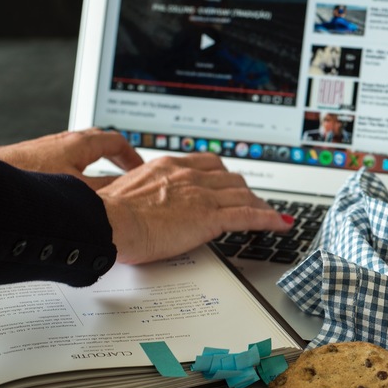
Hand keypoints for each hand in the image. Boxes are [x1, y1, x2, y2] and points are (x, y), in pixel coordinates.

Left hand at [0, 129, 143, 189]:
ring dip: (95, 163)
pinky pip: (63, 159)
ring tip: (102, 182)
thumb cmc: (29, 181)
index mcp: (80, 143)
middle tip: (126, 170)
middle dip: (115, 155)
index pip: (116, 141)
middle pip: (98, 140)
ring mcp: (46, 148)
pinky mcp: (30, 158)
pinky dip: (76, 170)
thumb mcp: (81, 192)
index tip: (141, 169)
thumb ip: (107, 190)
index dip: (133, 155)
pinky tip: (71, 189)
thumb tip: (127, 193)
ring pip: (79, 150)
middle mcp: (63, 141)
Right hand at [96, 154, 294, 264]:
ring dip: (258, 204)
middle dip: (243, 190)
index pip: (207, 164)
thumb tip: (144, 204)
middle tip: (251, 199)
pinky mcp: (210, 218)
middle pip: (230, 178)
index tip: (227, 181)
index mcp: (168, 166)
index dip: (222, 174)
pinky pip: (249, 215)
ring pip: (243, 194)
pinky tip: (279, 223)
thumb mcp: (127, 193)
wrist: (107, 221)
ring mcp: (202, 195)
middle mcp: (189, 176)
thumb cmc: (108, 214)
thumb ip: (144, 193)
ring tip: (269, 214)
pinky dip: (268, 218)